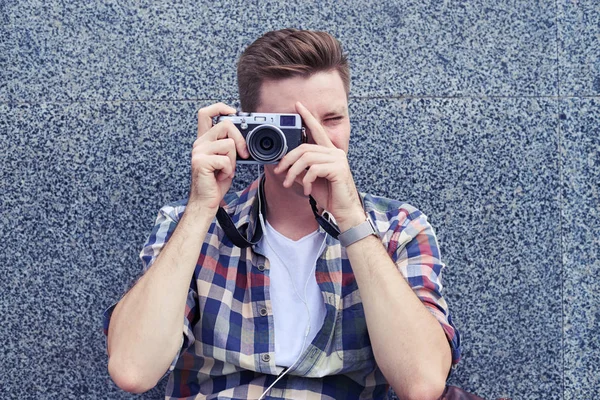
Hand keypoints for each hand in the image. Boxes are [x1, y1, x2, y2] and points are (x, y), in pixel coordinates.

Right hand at [189, 103, 248, 210]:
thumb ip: (231, 145)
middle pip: (225, 125)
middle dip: (240, 139)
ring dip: (234, 160)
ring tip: (226, 170)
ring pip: (228, 144)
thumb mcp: (226, 159)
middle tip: (244, 154)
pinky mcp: (201, 162)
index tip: (233, 112)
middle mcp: (199, 143)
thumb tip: (246, 136)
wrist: (206, 201)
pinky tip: (221, 176)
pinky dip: (229, 170)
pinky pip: (226, 160)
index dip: (220, 107)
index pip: (206, 113)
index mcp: (204, 140)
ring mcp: (198, 152)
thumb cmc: (216, 182)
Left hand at [273, 102, 364, 228]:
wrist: (344, 210)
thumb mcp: (310, 180)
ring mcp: (338, 159)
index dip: (307, 117)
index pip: (317, 130)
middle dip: (287, 160)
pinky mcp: (338, 168)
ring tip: (289, 184)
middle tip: (279, 172)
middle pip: (304, 147)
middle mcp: (335, 152)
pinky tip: (307, 190)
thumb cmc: (329, 195)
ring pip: (306, 158)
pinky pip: (313, 169)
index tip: (298, 105)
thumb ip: (301, 169)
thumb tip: (285, 164)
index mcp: (329, 152)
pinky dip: (306, 181)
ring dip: (293, 172)